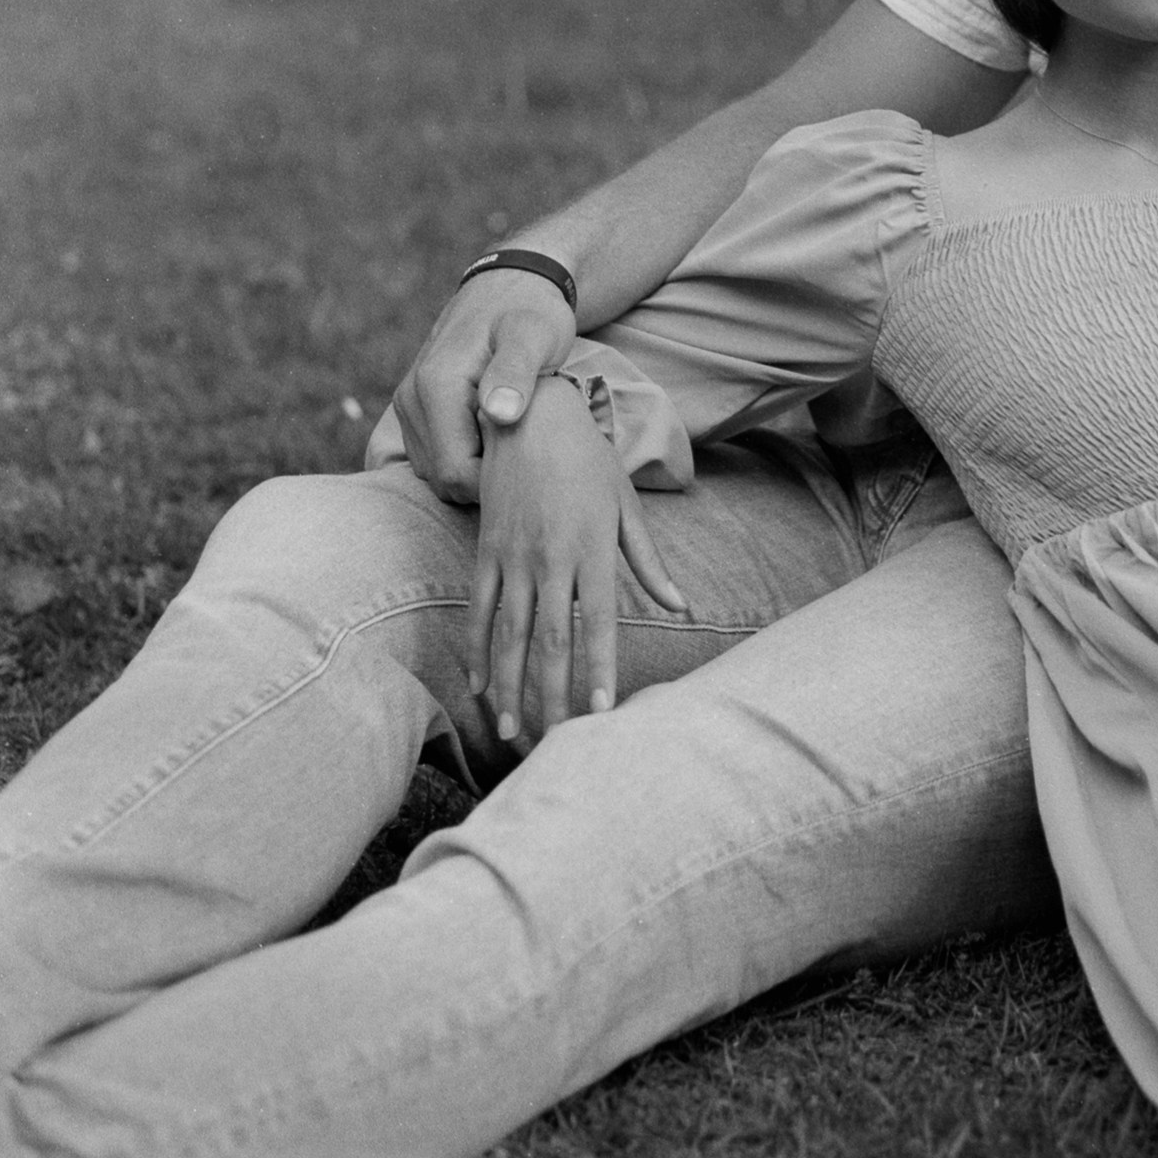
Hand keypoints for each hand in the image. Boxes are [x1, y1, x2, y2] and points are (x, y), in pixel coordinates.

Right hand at [392, 267, 579, 505]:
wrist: (510, 287)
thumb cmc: (532, 312)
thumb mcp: (536, 335)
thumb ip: (516, 371)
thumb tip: (499, 413)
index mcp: (435, 387)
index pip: (455, 473)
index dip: (494, 480)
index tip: (532, 459)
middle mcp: (410, 399)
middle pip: (443, 478)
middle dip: (485, 477)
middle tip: (527, 446)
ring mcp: (408, 406)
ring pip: (436, 471)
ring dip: (474, 466)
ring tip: (513, 435)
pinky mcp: (414, 410)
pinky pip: (433, 456)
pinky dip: (464, 456)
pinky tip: (495, 434)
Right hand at [468, 376, 686, 748]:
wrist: (530, 413)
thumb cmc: (588, 460)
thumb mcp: (625, 505)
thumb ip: (648, 562)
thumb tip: (680, 607)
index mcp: (593, 548)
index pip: (599, 622)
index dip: (599, 668)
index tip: (602, 711)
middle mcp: (553, 558)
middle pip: (552, 641)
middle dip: (553, 696)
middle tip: (555, 744)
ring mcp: (514, 556)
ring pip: (510, 634)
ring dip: (511, 687)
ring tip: (511, 732)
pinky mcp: (485, 550)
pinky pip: (478, 609)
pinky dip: (476, 650)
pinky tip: (480, 686)